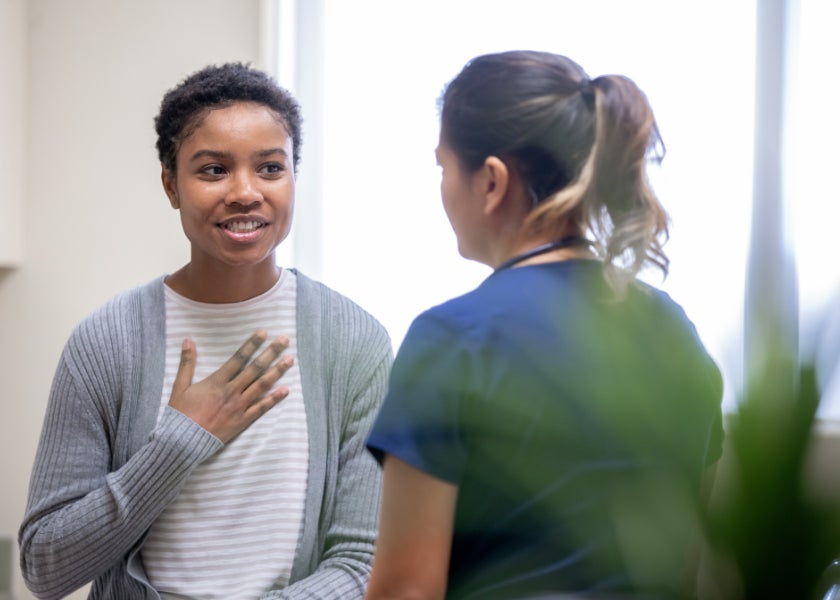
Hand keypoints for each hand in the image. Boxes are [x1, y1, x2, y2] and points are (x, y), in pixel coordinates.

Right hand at [168, 329, 292, 442]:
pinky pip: (261, 408)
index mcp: (217, 381)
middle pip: (255, 368)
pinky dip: (274, 399)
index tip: (264, 332)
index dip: (252, 344)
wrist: (182, 442)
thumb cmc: (180, 414)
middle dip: (271, 353)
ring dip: (277, 371)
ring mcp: (239, 406)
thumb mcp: (180, 386)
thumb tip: (188, 340)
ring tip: (290, 360)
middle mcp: (231, 391)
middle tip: (284, 340)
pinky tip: (286, 390)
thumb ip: (187, 363)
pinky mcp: (242, 421)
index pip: (239, 358)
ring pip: (262, 385)